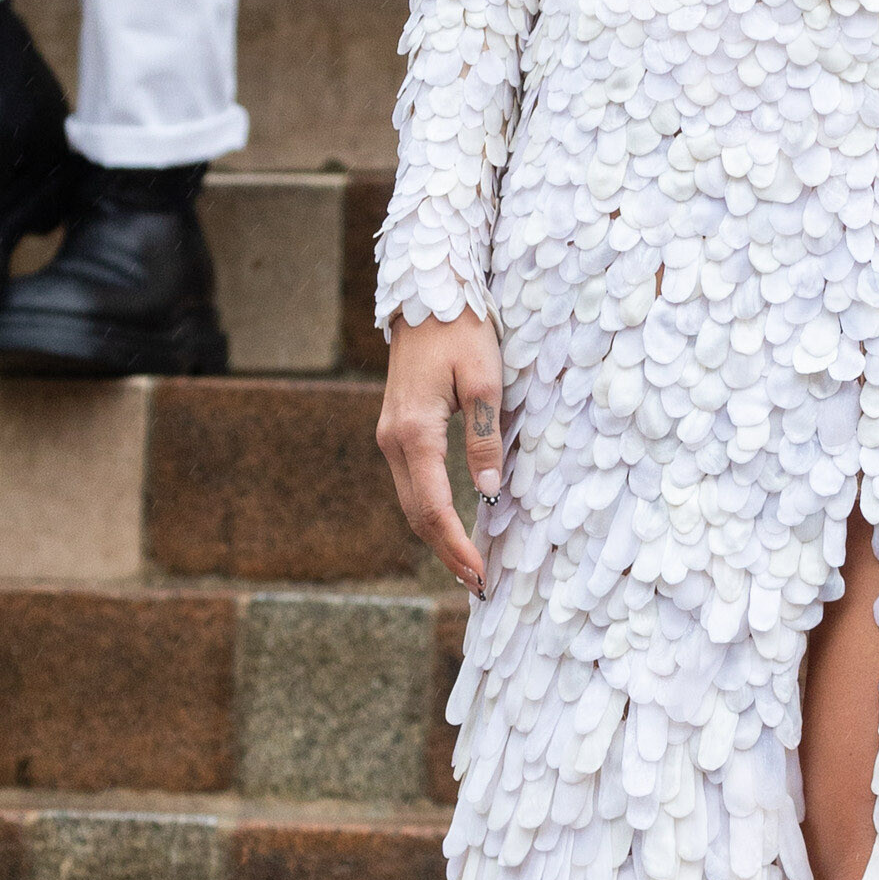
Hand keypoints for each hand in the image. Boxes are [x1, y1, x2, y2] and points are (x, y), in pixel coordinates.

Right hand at [377, 308, 504, 593]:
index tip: (479, 575)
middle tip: (477, 584)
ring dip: (437, 535)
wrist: (427, 295)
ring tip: (467, 565)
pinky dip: (430, 510)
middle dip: (446, 551)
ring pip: (411, 501)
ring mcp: (390, 435)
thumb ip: (485, 441)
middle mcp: (393, 440)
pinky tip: (451, 525)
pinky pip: (412, 482)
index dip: (457, 546)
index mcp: (415, 432)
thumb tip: (488, 494)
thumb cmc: (461, 332)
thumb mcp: (486, 382)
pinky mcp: (397, 429)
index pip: (434, 507)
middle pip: (416, 514)